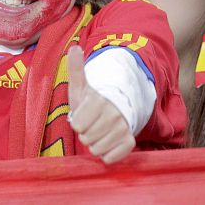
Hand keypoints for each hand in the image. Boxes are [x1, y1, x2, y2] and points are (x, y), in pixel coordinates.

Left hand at [67, 46, 134, 163]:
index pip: (78, 125)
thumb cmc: (91, 99)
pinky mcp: (130, 142)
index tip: (82, 115)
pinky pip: (111, 158)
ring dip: (94, 143)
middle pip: (86, 138)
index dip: (77, 122)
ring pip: (97, 149)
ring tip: (98, 131)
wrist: (115, 108)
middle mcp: (114, 115)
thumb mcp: (81, 84)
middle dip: (85, 133)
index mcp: (100, 101)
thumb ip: (76, 68)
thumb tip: (74, 47)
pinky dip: (106, 154)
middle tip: (90, 123)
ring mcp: (124, 129)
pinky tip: (107, 142)